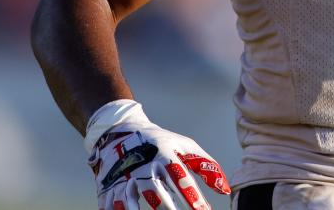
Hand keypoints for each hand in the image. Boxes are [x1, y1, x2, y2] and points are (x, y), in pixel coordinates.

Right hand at [86, 100, 229, 209]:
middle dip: (168, 208)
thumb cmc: (161, 142)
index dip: (192, 196)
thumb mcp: (185, 147)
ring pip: (131, 200)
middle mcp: (144, 166)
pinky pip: (112, 205)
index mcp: (165, 155)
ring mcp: (124, 176)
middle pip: (156, 191)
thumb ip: (206, 167)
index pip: (181, 178)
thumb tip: (225, 191)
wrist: (120, 131)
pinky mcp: (108, 187)